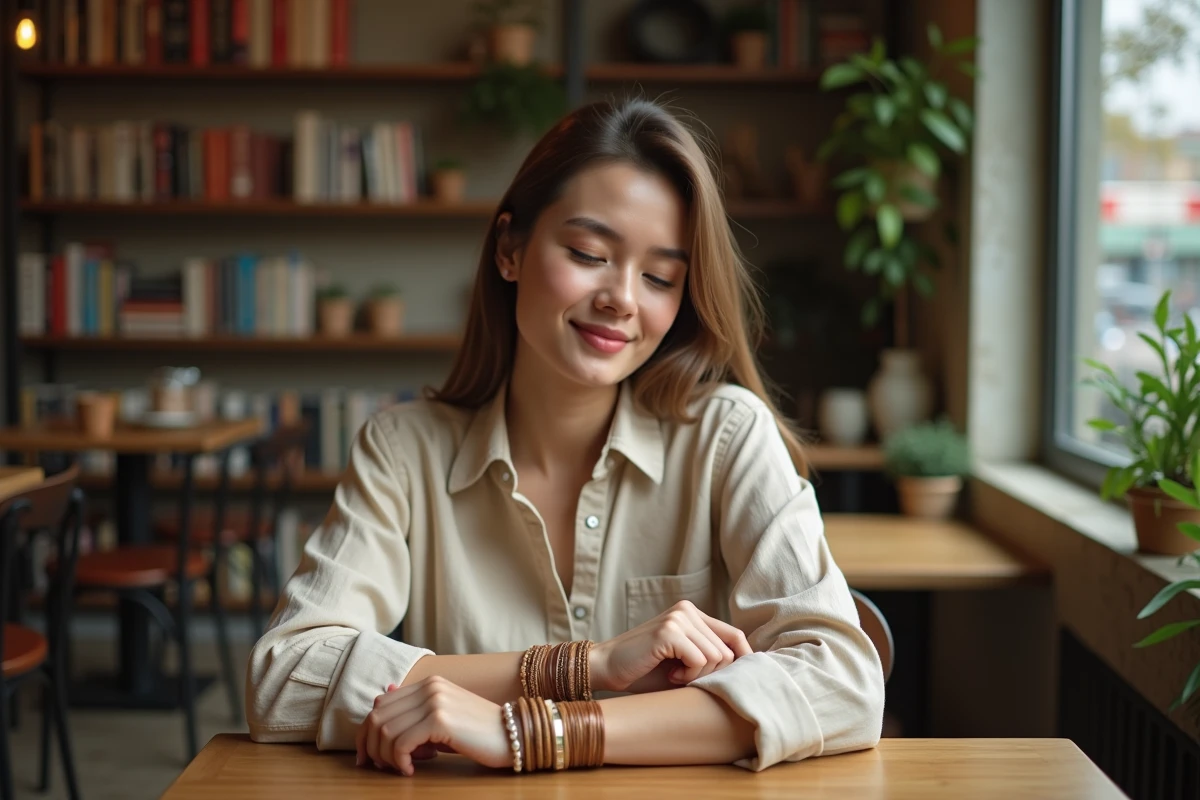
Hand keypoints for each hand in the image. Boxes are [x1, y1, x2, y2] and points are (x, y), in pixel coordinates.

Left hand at [354, 676, 510, 775]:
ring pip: (385, 732)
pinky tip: (412, 769)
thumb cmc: (478, 732)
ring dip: (386, 757)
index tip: (369, 757)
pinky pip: (401, 743)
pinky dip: (400, 761)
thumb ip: (415, 708)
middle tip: (381, 767)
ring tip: (403, 767)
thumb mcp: (444, 716)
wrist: (513, 734)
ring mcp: (434, 701)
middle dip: (372, 748)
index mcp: (428, 683)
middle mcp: (429, 687)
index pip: (380, 705)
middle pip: (377, 718)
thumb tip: (382, 695)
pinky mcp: (439, 720)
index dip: (367, 733)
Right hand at [591, 600, 752, 693]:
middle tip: (683, 677)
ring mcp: (678, 618)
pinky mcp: (669, 631)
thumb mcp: (684, 661)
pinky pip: (699, 659)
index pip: (734, 634)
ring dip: (698, 675)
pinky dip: (687, 675)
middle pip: (727, 651)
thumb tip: (748, 668)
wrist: (607, 669)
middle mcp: (687, 610)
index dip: (743, 659)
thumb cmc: (645, 671)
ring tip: (675, 675)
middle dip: (710, 673)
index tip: (737, 681)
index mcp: (692, 614)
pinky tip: (669, 674)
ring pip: (716, 657)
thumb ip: (709, 657)